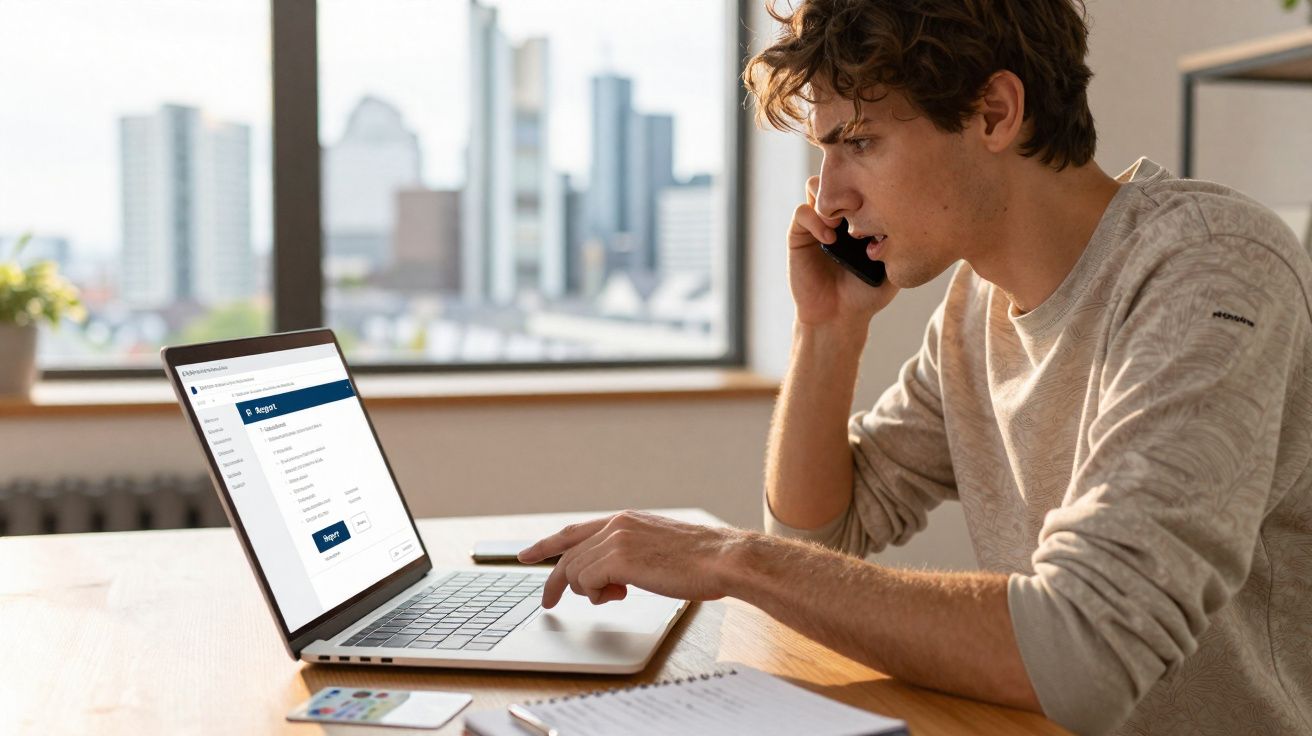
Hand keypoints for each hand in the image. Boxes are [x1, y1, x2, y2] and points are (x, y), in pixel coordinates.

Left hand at [517, 511, 744, 607]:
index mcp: (626, 520)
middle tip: (548, 603)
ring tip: (617, 595)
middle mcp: (616, 525)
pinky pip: (587, 581)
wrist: (722, 559)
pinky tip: (620, 594)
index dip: (547, 544)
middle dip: (556, 582)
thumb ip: (632, 557)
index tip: (527, 555)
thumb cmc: (702, 561)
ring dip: (590, 591)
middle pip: (569, 555)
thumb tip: (615, 578)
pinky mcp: (618, 558)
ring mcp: (616, 539)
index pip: (575, 531)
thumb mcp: (659, 550)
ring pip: (576, 571)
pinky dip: (597, 594)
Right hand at [789, 175, 898, 327]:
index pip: (862, 180)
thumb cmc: (868, 292)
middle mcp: (839, 213)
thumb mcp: (893, 265)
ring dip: (829, 198)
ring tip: (843, 221)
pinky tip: (829, 239)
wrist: (839, 316)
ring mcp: (818, 222)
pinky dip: (815, 220)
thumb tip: (912, 212)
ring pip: (815, 185)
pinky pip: (802, 212)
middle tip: (861, 201)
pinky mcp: (799, 235)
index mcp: (861, 214)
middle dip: (848, 181)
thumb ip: (899, 240)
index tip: (883, 195)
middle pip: (838, 174)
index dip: (870, 179)